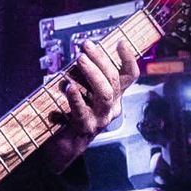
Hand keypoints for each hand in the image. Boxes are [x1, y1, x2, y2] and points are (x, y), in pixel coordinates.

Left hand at [42, 37, 139, 173]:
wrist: (61, 149)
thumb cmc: (70, 114)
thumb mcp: (82, 91)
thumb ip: (85, 76)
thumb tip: (83, 53)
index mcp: (114, 97)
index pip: (129, 76)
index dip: (128, 58)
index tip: (120, 42)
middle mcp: (112, 108)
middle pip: (113, 80)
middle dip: (101, 59)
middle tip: (86, 46)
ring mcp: (101, 120)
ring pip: (105, 94)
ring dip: (93, 73)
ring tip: (79, 59)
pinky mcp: (85, 129)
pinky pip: (83, 112)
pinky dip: (75, 98)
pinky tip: (68, 87)